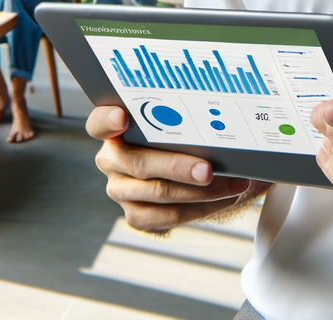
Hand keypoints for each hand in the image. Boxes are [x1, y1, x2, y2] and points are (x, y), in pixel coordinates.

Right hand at [87, 105, 267, 231]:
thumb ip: (178, 119)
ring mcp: (120, 190)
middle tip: (209, 169)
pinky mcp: (135, 215)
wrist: (181, 169)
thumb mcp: (174, 122)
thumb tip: (216, 117)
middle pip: (140, 164)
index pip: (98, 123)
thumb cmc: (178, 134)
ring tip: (234, 184)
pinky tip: (226, 198)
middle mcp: (111, 160)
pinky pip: (169, 216)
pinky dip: (202, 208)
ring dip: (201, 192)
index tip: (124, 117)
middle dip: (178, 167)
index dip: (108, 120)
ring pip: (159, 194)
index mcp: (113, 130)